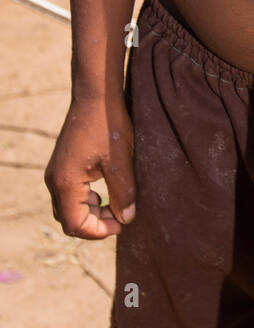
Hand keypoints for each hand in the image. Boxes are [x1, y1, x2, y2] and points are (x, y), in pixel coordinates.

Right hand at [45, 93, 134, 237]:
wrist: (96, 96)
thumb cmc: (108, 125)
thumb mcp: (121, 161)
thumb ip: (123, 192)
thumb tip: (126, 218)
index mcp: (65, 183)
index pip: (74, 225)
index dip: (98, 231)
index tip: (121, 223)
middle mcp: (54, 181)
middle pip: (69, 220)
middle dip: (94, 223)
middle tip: (120, 214)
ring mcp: (56, 173)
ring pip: (68, 208)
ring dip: (90, 212)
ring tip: (115, 201)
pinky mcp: (61, 166)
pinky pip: (69, 194)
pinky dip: (86, 200)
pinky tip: (105, 189)